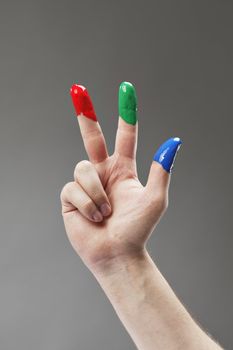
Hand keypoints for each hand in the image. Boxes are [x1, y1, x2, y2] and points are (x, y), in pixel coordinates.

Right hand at [60, 82, 180, 271]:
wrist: (117, 253)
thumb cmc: (138, 229)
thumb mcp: (155, 199)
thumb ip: (162, 170)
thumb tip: (173, 141)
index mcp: (123, 169)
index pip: (125, 135)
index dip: (126, 113)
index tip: (126, 89)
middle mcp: (103, 172)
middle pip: (91, 137)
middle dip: (86, 113)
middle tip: (78, 89)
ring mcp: (85, 183)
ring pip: (84, 169)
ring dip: (97, 193)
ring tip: (106, 213)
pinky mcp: (70, 196)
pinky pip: (74, 188)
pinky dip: (87, 204)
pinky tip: (94, 217)